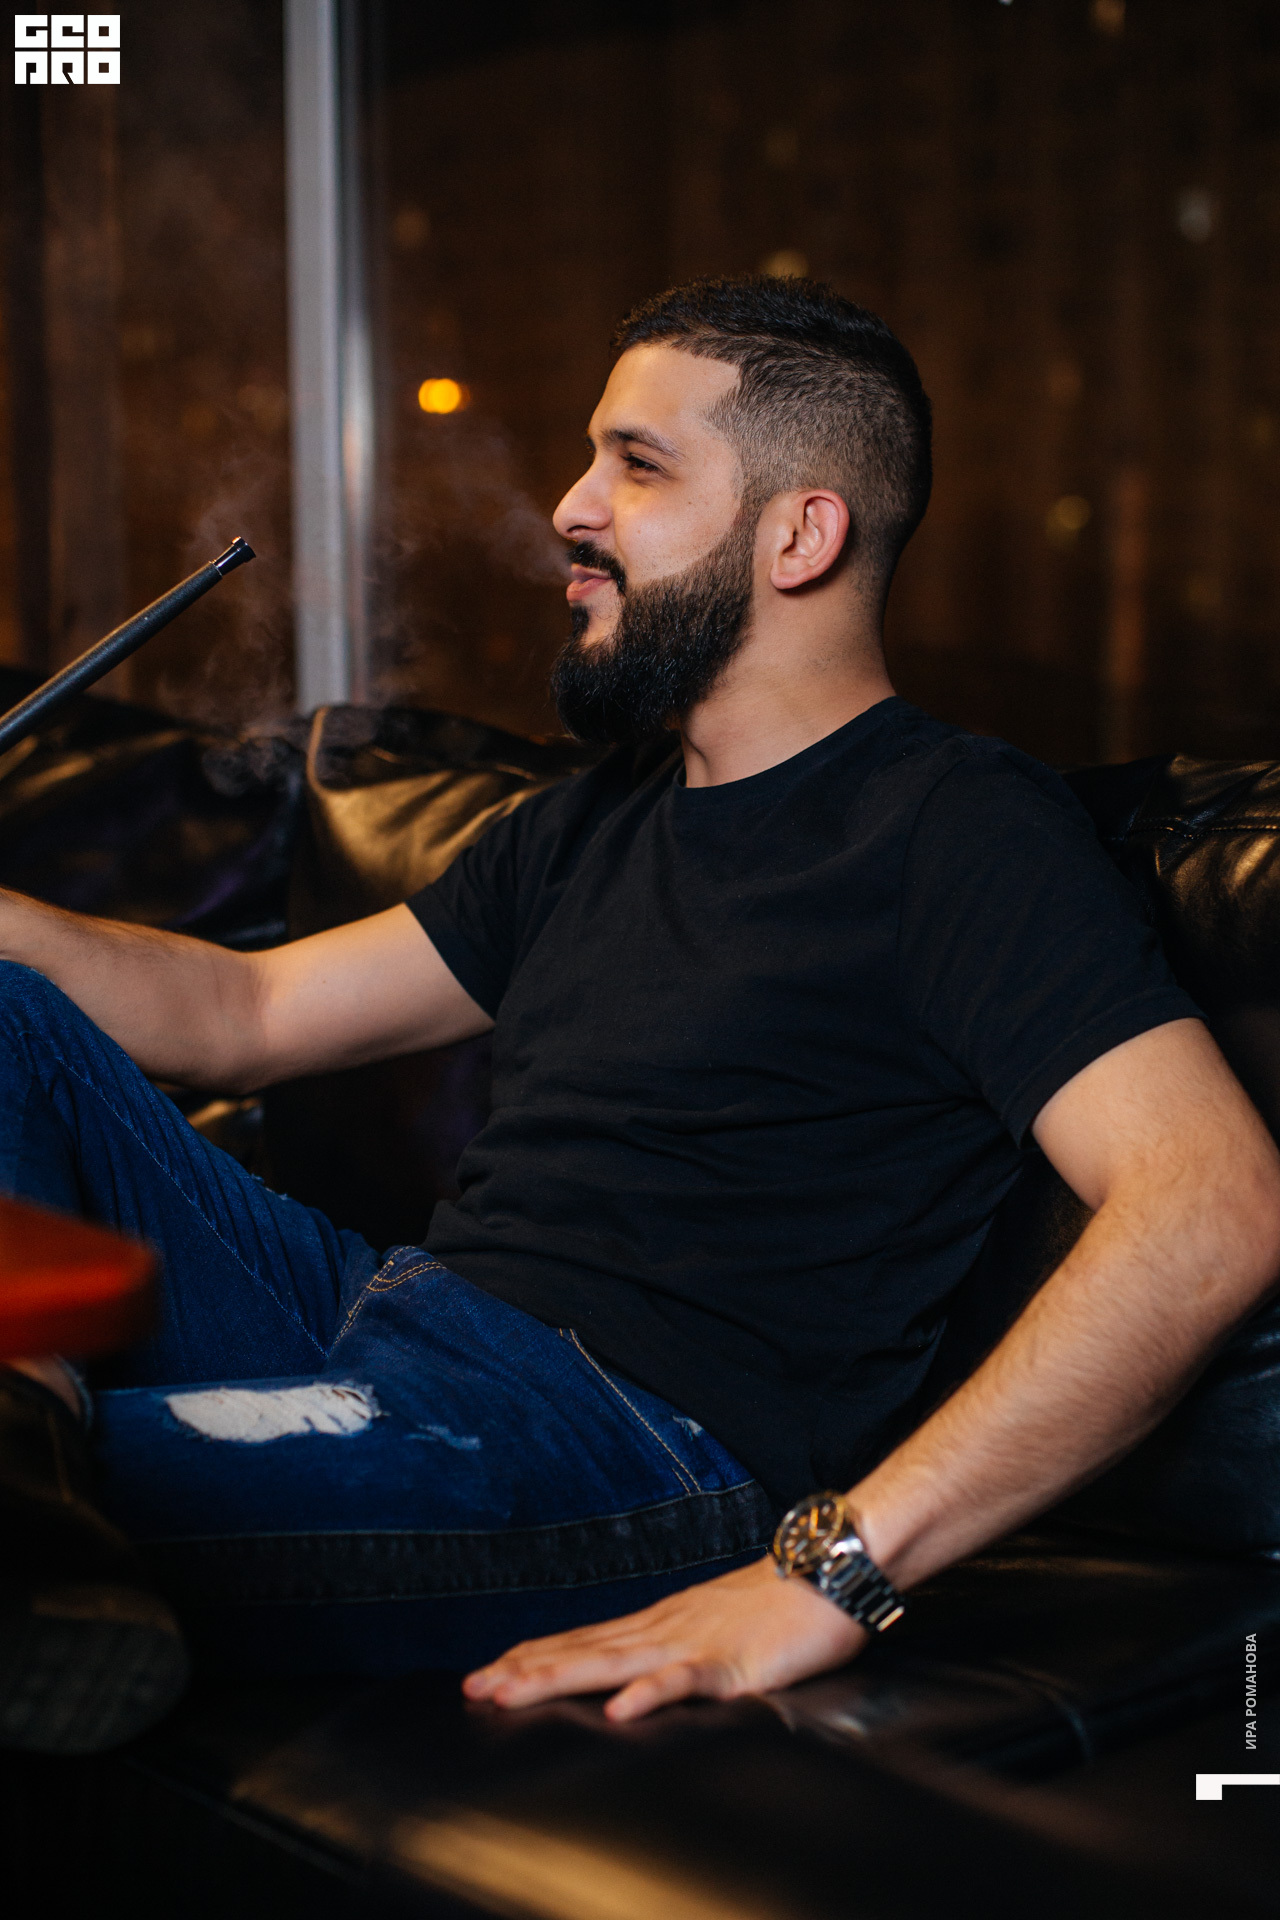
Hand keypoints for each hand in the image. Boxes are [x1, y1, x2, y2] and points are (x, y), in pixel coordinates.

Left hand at [462, 1556, 865, 1721]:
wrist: (831, 1573)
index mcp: (660, 1622)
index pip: (584, 1639)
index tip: (486, 1671)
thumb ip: (674, 1646)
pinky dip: (650, 1694)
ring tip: (511, 1691)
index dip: (533, 1656)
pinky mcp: (732, 1664)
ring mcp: (694, 1644)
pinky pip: (684, 1681)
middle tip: (472, 1688)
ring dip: (558, 1677)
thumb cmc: (777, 1605)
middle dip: (525, 1670)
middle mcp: (664, 1629)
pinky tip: (620, 1711)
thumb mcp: (713, 1625)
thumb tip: (635, 1670)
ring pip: (614, 1662)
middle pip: (583, 1650)